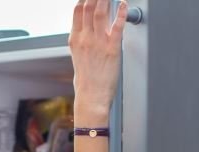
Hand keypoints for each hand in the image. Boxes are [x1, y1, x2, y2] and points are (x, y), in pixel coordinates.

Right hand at [69, 0, 127, 125]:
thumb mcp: (78, 58)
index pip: (77, 12)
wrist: (91, 97)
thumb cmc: (86, 82)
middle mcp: (85, 39)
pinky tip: (123, 4)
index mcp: (75, 40)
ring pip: (100, 12)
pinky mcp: (112, 49)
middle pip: (89, 7)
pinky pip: (117, 26)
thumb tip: (87, 34)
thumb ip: (82, 43)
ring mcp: (98, 43)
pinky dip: (120, 13)